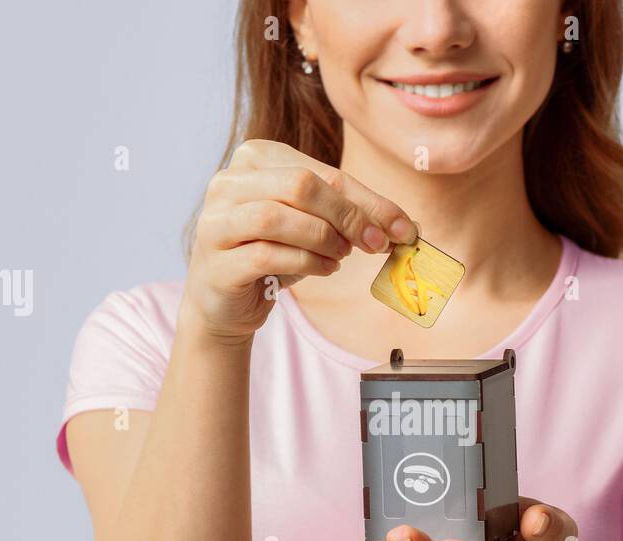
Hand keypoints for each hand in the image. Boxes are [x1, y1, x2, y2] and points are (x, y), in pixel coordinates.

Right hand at [182, 138, 416, 344]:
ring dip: (323, 239)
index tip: (404, 227)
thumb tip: (407, 226)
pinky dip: (305, 263)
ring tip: (341, 257)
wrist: (226, 302)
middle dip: (349, 216)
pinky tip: (323, 269)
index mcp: (256, 157)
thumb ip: (352, 217)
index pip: (324, 172)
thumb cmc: (273, 255)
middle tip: (376, 244)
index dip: (369, 200)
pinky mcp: (216, 261)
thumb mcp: (314, 226)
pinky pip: (267, 254)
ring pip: (278, 217)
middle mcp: (229, 182)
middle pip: (301, 186)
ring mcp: (215, 220)